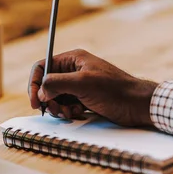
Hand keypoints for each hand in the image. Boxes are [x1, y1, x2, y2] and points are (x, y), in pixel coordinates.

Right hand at [28, 49, 158, 126]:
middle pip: (46, 83)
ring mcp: (79, 85)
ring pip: (55, 96)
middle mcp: (74, 70)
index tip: (35, 102)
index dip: (34, 84)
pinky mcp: (84, 98)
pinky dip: (67, 111)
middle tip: (54, 110)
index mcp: (73, 59)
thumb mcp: (83, 84)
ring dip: (57, 107)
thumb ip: (57, 83)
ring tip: (68, 113)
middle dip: (47, 98)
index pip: (42, 66)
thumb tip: (40, 91)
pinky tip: (78, 114)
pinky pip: (66, 104)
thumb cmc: (115, 91)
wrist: (137, 105)